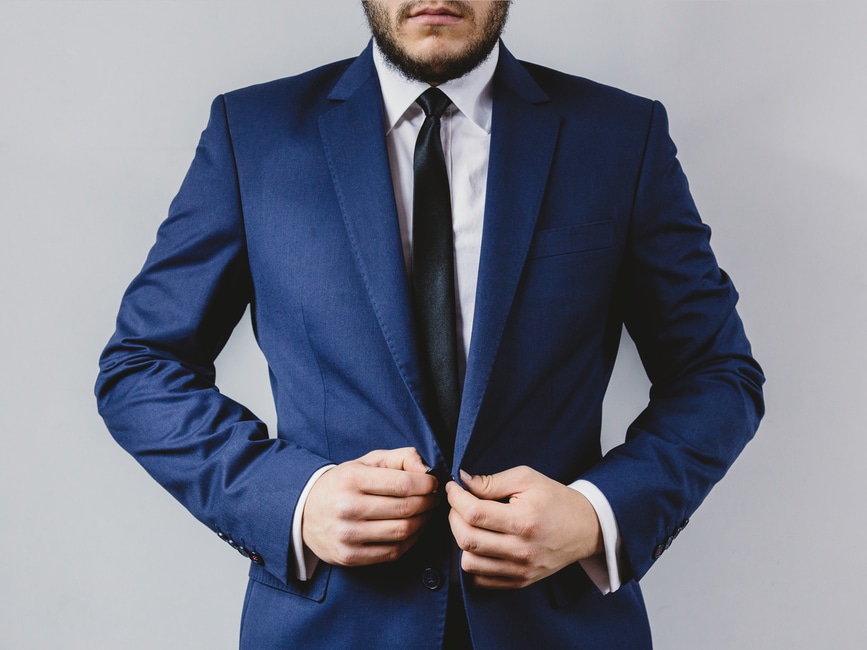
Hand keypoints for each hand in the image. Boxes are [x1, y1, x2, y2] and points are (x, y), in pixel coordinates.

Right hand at [301, 447, 438, 566]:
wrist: (303, 513)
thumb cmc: (343, 484)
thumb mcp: (365, 462)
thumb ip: (399, 457)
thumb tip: (426, 469)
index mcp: (351, 479)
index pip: (402, 484)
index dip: (426, 484)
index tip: (433, 483)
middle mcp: (348, 507)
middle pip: (405, 508)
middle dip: (428, 503)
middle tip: (433, 498)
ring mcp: (348, 535)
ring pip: (402, 531)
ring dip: (423, 522)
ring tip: (425, 513)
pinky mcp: (350, 556)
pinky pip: (393, 551)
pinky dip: (411, 541)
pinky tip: (413, 530)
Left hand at [446, 466, 602, 588]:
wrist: (585, 528)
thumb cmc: (555, 499)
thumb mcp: (527, 479)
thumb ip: (492, 481)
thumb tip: (462, 481)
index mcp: (524, 520)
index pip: (474, 513)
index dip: (455, 498)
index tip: (453, 487)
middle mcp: (521, 549)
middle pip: (467, 539)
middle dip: (454, 517)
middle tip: (459, 504)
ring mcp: (520, 569)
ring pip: (469, 563)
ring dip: (461, 540)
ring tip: (471, 524)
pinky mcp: (520, 582)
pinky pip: (480, 580)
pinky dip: (473, 561)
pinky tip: (481, 543)